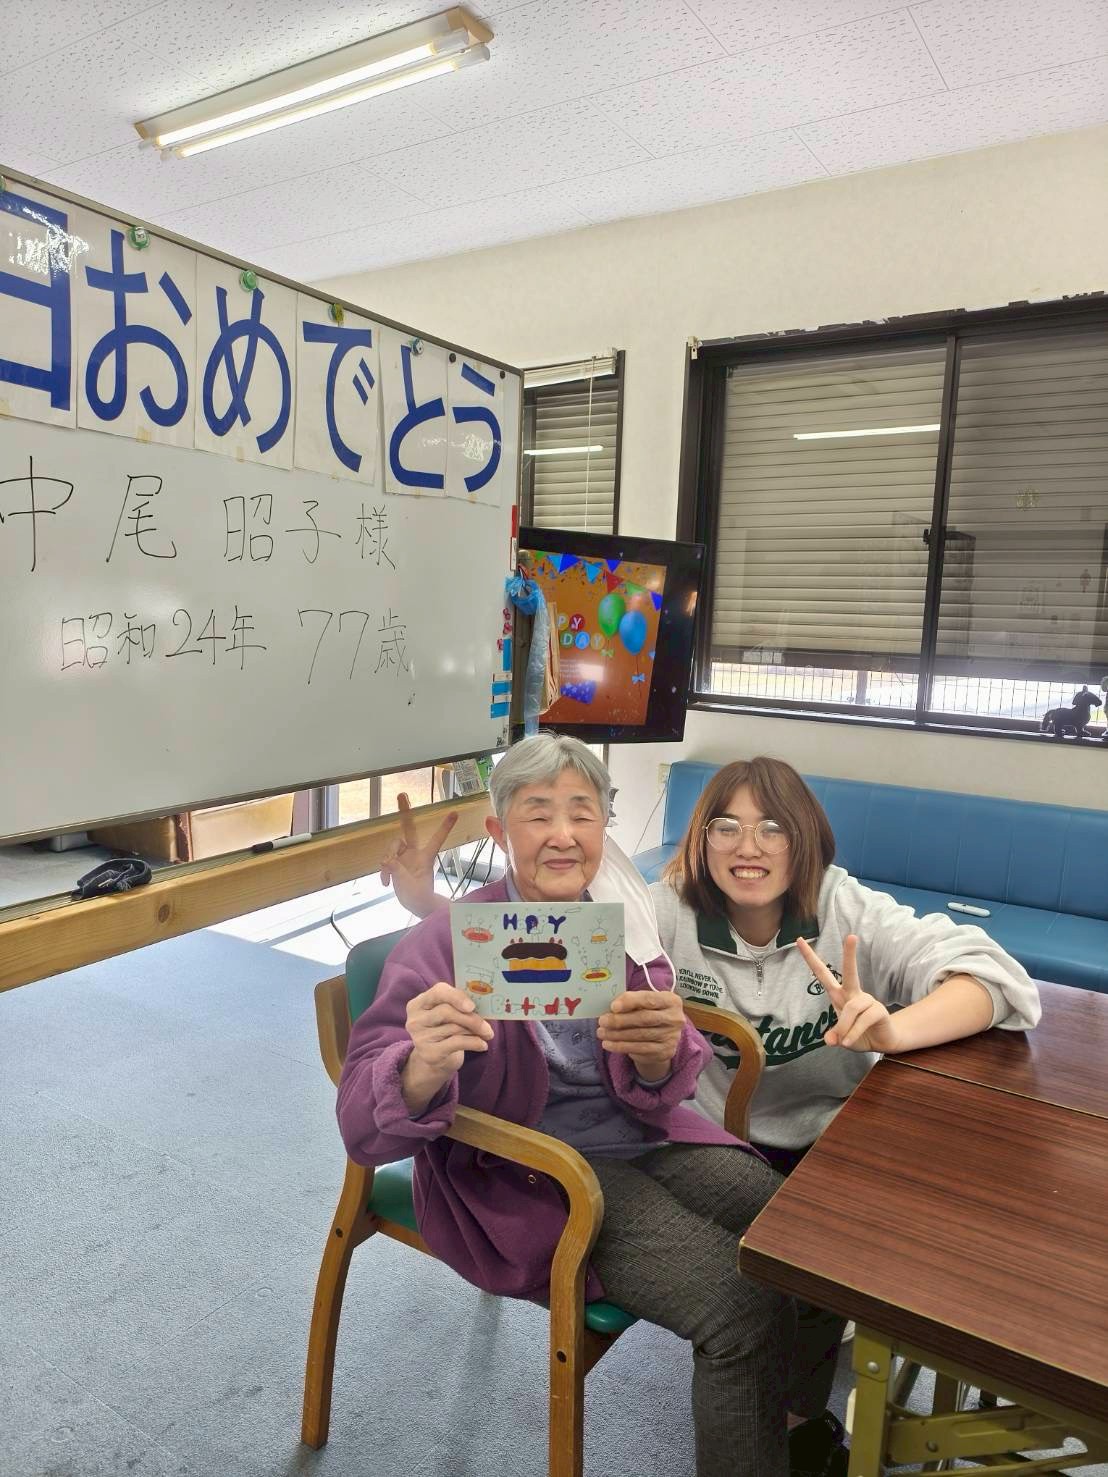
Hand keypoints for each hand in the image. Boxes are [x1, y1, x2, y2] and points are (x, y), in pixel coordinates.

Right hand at [380, 793, 457, 917]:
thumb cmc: (420, 898)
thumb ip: (398, 872)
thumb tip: (387, 860)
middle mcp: (415, 853)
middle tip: (402, 794)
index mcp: (426, 857)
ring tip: (387, 876)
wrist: (415, 906)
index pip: (437, 839)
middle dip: (405, 812)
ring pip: (392, 846)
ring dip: (387, 858)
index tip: (455, 812)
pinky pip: (385, 860)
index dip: (445, 826)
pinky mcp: (395, 864)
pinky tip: (385, 883)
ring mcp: (404, 857)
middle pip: (409, 829)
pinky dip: (384, 871)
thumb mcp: (410, 887)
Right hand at [401, 982, 493, 1113]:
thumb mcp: (448, 1014)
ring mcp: (420, 1037)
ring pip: (454, 1028)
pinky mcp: (429, 1053)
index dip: (457, 997)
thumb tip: (484, 1003)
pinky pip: (457, 1043)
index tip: (472, 1006)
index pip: (438, 992)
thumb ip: (459, 1005)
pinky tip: (483, 1045)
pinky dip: (474, 1043)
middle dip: (471, 1018)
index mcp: (419, 1003)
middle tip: (488, 1026)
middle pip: (446, 1012)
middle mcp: (415, 1020)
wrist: (436, 1059)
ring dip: (475, 1031)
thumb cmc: (445, 1029)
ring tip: (487, 1033)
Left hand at [598, 991, 684, 1080]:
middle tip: (602, 1021)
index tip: (613, 1006)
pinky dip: (621, 1047)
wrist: (663, 1038)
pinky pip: (639, 1049)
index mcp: (672, 1001)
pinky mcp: (665, 1052)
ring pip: (640, 1035)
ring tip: (601, 1033)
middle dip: (620, 1020)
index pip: (649, 999)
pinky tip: (609, 1044)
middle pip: (644, 1019)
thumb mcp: (645, 1003)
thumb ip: (632, 1001)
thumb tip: (612, 1008)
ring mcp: (672, 1037)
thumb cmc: (650, 1014)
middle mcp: (675, 1018)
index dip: (630, 1002)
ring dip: (617, 1035)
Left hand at [796, 935, 902, 1052]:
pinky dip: (854, 1033)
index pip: (822, 973)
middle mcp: (853, 994)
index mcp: (839, 995)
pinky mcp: (878, 1011)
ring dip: (845, 1026)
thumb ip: (834, 1036)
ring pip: (851, 1008)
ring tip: (844, 1042)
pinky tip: (849, 1042)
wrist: (882, 1042)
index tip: (799, 940)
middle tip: (852, 936)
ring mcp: (867, 1001)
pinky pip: (863, 1020)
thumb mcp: (841, 1038)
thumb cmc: (858, 1034)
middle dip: (850, 954)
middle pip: (850, 972)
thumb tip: (830, 1040)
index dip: (810, 958)